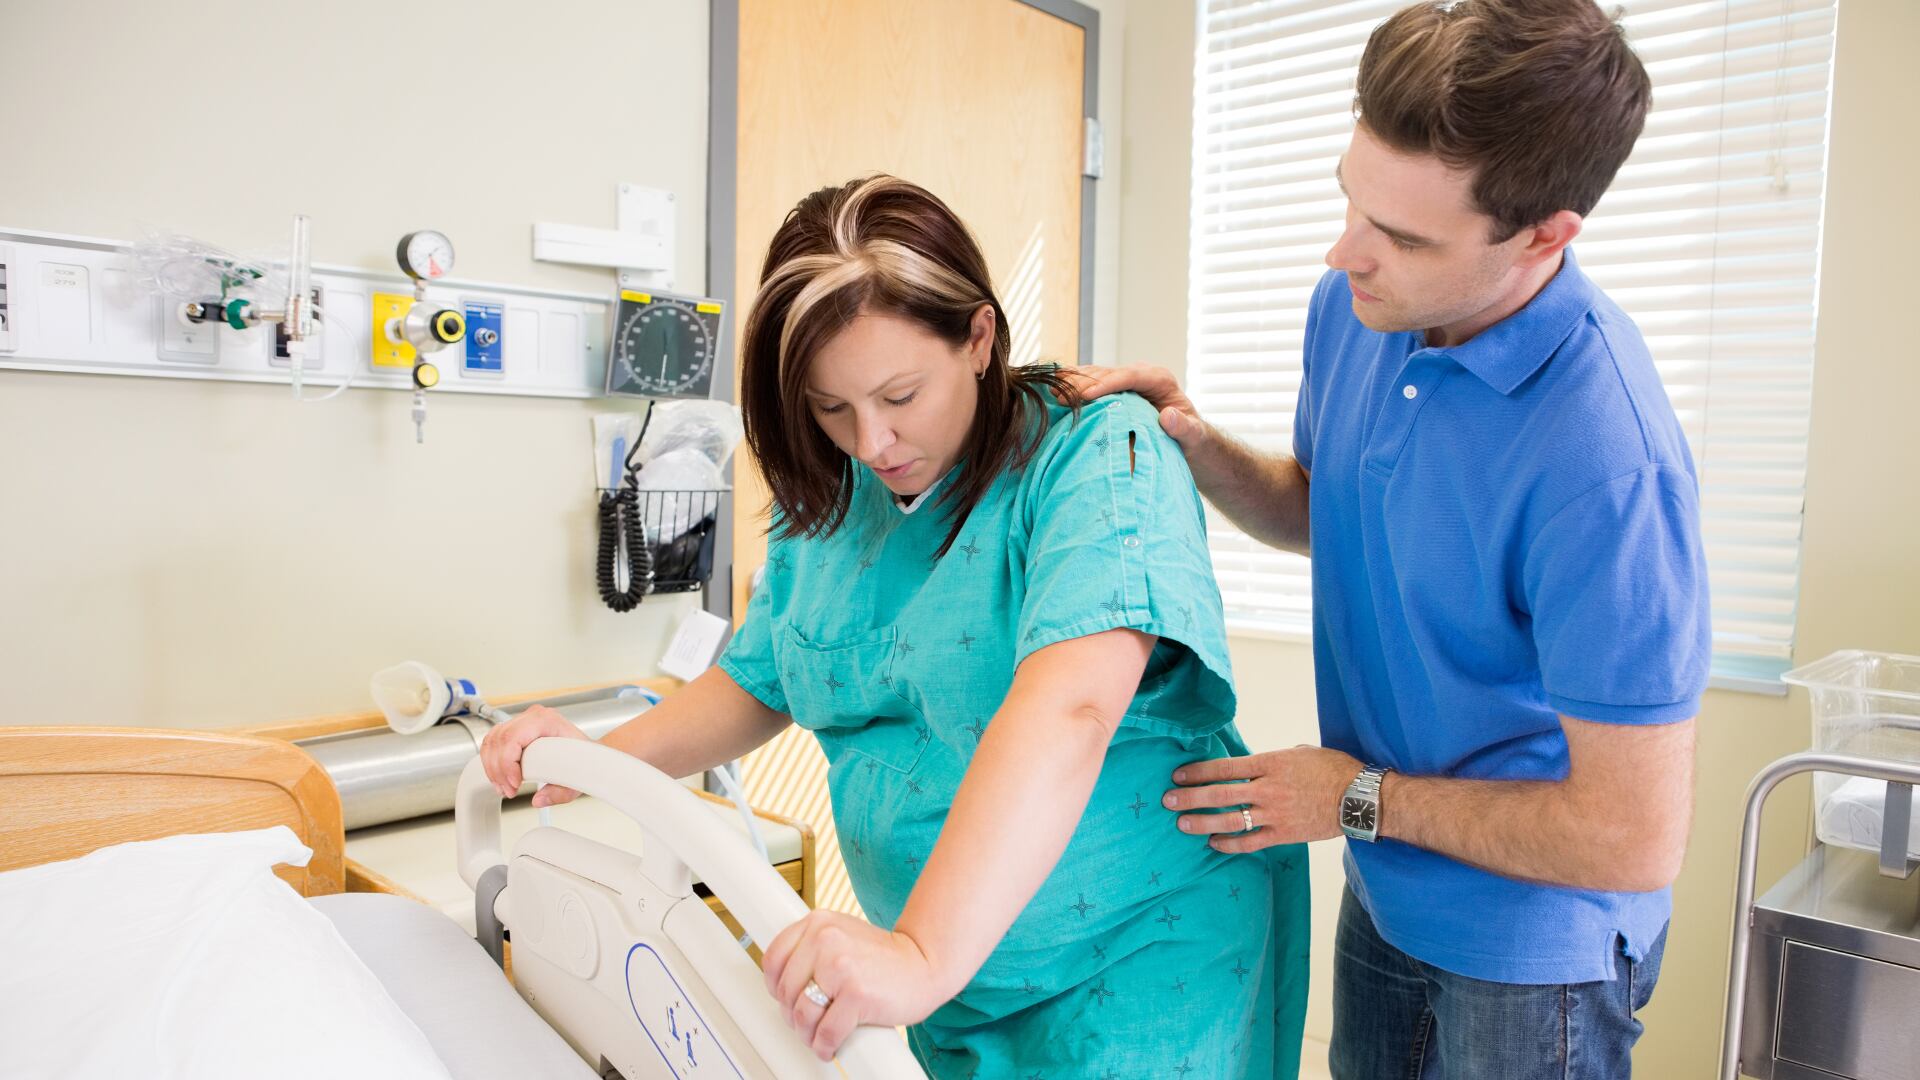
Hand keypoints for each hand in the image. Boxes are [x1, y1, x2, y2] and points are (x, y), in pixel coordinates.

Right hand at [478, 704, 589, 805]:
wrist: (588, 752)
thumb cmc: (584, 758)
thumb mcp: (577, 779)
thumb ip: (559, 792)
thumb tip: (538, 800)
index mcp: (547, 720)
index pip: (514, 737)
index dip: (508, 763)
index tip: (515, 784)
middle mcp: (533, 717)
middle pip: (499, 739)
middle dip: (499, 770)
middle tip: (509, 790)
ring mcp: (522, 721)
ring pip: (492, 741)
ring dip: (492, 768)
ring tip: (504, 788)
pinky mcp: (515, 730)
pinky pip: (493, 743)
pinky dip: (491, 763)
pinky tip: (500, 780)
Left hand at [761, 910, 945, 1059]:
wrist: (925, 964)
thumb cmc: (886, 957)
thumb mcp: (844, 936)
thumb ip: (815, 949)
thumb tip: (783, 986)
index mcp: (819, 923)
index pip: (774, 958)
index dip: (775, 986)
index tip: (785, 999)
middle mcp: (825, 939)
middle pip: (786, 990)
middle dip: (793, 1015)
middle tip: (807, 1024)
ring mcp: (840, 966)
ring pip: (802, 1013)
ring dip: (807, 1034)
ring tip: (818, 1037)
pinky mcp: (856, 993)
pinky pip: (826, 1031)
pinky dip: (825, 1046)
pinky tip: (830, 1047)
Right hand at [1057, 363, 1214, 454]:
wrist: (1188, 440)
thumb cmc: (1193, 439)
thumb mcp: (1194, 436)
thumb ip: (1185, 427)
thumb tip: (1168, 415)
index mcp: (1160, 380)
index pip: (1130, 376)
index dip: (1107, 384)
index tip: (1088, 395)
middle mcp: (1141, 375)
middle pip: (1107, 373)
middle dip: (1083, 383)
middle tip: (1060, 395)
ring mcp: (1125, 381)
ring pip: (1095, 375)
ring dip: (1073, 383)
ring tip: (1051, 392)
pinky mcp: (1114, 389)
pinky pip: (1090, 383)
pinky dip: (1073, 386)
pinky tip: (1053, 390)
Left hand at [1163, 745, 1363, 851]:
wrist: (1361, 798)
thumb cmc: (1334, 769)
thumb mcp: (1301, 753)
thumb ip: (1274, 760)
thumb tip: (1257, 765)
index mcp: (1271, 763)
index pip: (1225, 767)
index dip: (1198, 772)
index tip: (1178, 775)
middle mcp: (1268, 789)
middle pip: (1220, 794)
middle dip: (1190, 798)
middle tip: (1168, 800)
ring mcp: (1275, 814)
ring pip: (1230, 820)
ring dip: (1203, 823)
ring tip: (1182, 824)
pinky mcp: (1284, 835)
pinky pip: (1251, 842)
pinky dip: (1230, 844)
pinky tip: (1213, 843)